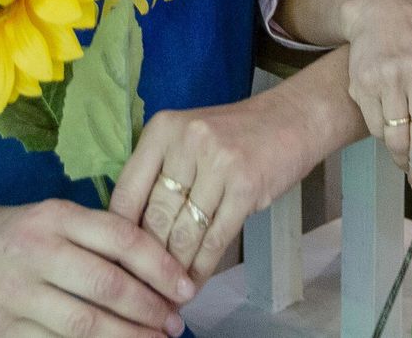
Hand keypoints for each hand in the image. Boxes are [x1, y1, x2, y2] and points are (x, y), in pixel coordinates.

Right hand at [0, 198, 193, 337]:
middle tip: (175, 322)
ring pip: (83, 325)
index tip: (186, 286)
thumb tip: (159, 265)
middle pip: (106, 286)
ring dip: (127, 337)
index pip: (121, 239)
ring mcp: (15, 294)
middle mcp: (36, 252)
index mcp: (55, 217)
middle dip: (149, 309)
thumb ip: (98, 235)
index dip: (160, 265)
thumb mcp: (52, 217)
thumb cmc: (12, 234)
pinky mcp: (0, 330)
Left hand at [110, 93, 314, 285]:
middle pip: (155, 216)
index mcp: (163, 129)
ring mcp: (218, 163)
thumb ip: (160, 174)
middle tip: (143, 287)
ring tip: (167, 292)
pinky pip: (215, 239)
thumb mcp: (188, 139)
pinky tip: (195, 282)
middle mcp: (187, 142)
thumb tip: (132, 232)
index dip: (120, 234)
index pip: (127, 191)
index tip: (118, 262)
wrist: (293, 119)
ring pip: (184, 233)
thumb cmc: (236, 134)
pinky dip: (203, 267)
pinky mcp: (246, 186)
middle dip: (148, 259)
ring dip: (175, 270)